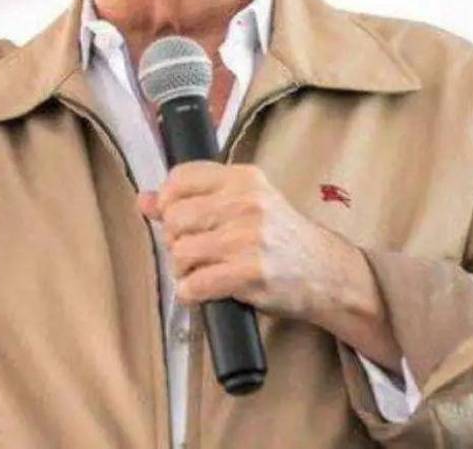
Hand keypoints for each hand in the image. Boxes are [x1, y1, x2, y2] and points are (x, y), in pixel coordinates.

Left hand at [138, 161, 401, 369]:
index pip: (181, 178)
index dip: (167, 201)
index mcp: (244, 178)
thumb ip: (196, 199)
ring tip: (202, 271)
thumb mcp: (246, 205)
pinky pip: (194, 284)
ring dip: (183, 269)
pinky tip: (204, 290)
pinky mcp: (250, 273)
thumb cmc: (282, 238)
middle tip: (194, 251)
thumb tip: (144, 200)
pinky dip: (191, 293)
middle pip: (175, 217)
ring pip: (180, 252)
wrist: (328, 273)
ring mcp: (248, 238)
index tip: (175, 218)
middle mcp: (246, 202)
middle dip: (176, 240)